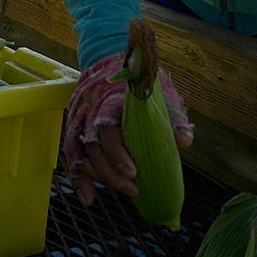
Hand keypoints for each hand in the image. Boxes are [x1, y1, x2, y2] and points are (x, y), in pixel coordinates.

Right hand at [62, 53, 193, 205]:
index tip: (133, 171)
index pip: (107, 129)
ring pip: (78, 153)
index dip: (117, 152)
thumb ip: (171, 115)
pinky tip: (89, 199)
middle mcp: (89, 111)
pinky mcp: (74, 130)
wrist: (106, 58)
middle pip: (92, 147)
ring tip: (116, 193)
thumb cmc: (136, 80)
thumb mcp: (159, 90)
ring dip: (95, 177)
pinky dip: (78, 180)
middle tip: (134, 189)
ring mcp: (78, 120)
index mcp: (109, 101)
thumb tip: (184, 142)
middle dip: (110, 172)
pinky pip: (71, 157)